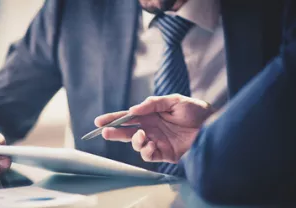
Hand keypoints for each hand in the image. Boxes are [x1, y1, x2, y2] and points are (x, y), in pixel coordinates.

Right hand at [95, 94, 212, 162]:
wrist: (213, 126)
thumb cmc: (196, 110)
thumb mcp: (174, 100)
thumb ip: (153, 104)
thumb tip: (133, 110)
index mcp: (150, 115)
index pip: (128, 117)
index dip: (114, 119)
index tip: (99, 121)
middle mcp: (151, 128)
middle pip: (127, 132)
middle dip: (114, 132)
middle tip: (105, 132)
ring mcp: (156, 141)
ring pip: (136, 144)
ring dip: (134, 141)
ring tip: (142, 136)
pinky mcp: (164, 153)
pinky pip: (148, 155)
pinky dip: (146, 151)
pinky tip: (151, 145)